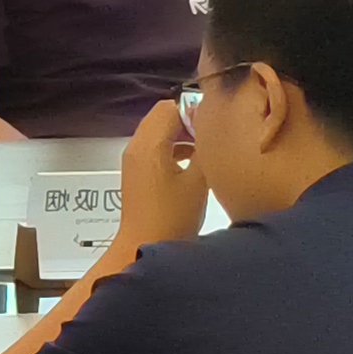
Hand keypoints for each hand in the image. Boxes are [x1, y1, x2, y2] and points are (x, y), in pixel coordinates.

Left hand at [116, 93, 208, 250]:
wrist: (145, 246)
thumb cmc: (173, 217)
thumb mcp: (198, 181)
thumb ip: (204, 150)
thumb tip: (212, 131)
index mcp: (149, 144)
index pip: (170, 108)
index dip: (195, 109)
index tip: (217, 120)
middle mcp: (136, 147)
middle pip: (161, 116)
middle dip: (188, 119)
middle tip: (214, 131)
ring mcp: (135, 160)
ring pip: (158, 132)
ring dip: (181, 133)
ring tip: (208, 144)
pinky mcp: (138, 172)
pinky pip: (156, 148)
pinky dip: (174, 147)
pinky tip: (195, 159)